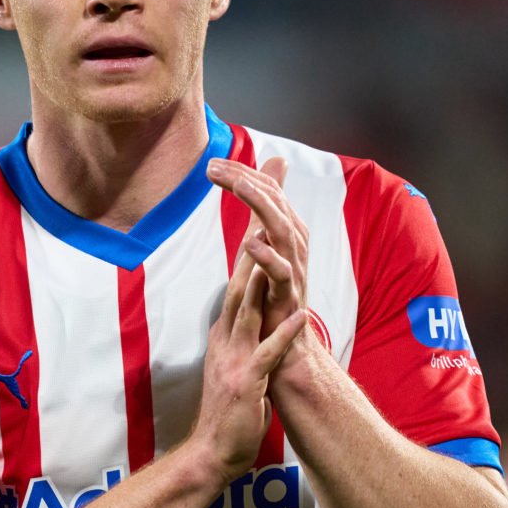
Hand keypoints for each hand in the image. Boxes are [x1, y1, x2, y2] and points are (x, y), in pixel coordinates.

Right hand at [190, 220, 307, 482]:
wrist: (212, 452)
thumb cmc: (230, 406)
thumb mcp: (237, 356)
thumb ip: (246, 326)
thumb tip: (258, 299)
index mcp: (228, 327)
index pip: (241, 274)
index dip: (251, 237)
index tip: (262, 201)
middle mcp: (227, 334)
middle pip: (240, 277)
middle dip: (253, 238)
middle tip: (263, 199)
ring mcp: (235, 356)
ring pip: (247, 308)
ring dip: (260, 275)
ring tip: (273, 244)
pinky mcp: (247, 382)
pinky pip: (267, 355)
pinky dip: (281, 335)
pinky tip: (297, 317)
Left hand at [206, 156, 310, 344]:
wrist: (285, 343)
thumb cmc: (271, 292)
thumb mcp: (264, 243)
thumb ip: (264, 210)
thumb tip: (269, 168)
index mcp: (289, 229)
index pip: (269, 190)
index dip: (242, 174)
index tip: (212, 164)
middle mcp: (295, 243)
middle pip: (275, 202)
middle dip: (245, 181)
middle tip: (214, 168)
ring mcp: (294, 268)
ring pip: (283, 229)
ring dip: (261, 206)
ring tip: (239, 186)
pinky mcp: (288, 295)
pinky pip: (282, 272)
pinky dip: (268, 256)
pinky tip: (251, 242)